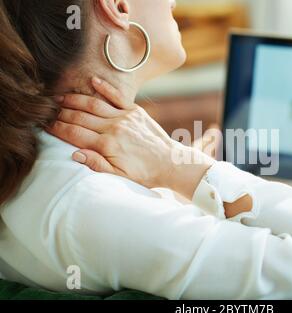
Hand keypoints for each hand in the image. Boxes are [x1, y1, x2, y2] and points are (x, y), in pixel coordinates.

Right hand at [48, 77, 214, 199]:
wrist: (170, 162)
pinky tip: (92, 81)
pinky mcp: (135, 111)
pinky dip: (104, 87)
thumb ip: (97, 165)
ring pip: (93, 104)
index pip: (74, 133)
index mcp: (107, 145)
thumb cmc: (144, 173)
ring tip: (60, 98)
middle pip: (80, 117)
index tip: (45, 125)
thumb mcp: (120, 176)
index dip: (57, 128)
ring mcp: (124, 117)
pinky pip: (116, 96)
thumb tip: (74, 154)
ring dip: (74, 99)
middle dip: (61, 114)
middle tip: (47, 110)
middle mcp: (113, 128)